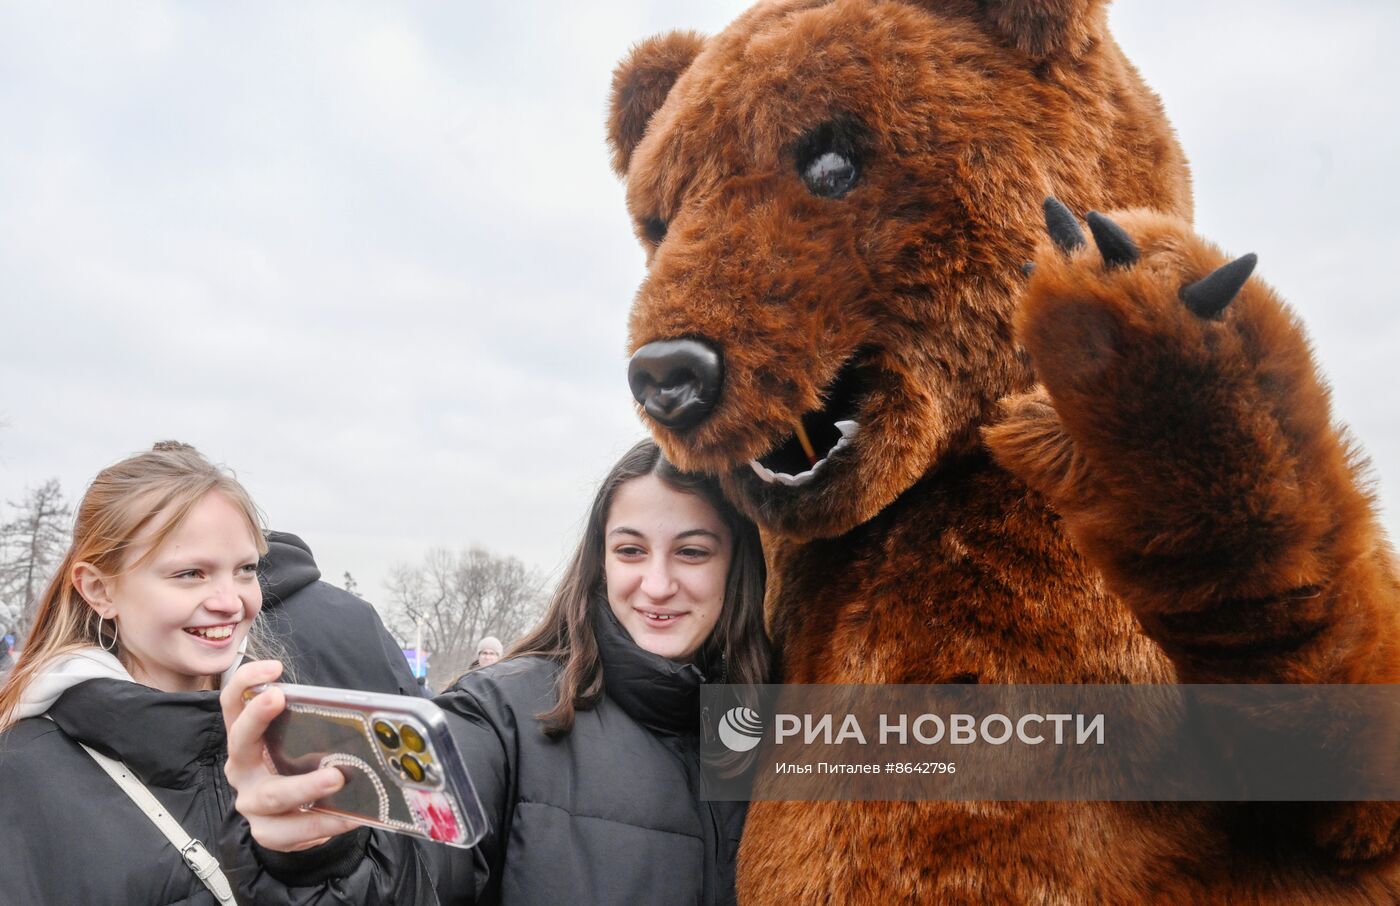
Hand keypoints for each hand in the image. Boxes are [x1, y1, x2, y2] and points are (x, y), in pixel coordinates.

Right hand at [220, 660, 359, 850]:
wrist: (290, 821)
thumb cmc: (297, 768)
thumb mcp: (299, 741)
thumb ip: (312, 724)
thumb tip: (360, 708)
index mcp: (246, 738)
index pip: (233, 702)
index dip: (247, 681)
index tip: (273, 668)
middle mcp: (240, 767)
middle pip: (240, 740)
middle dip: (257, 717)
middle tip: (279, 698)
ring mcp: (251, 801)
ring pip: (272, 795)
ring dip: (306, 786)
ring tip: (337, 778)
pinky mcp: (267, 831)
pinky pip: (294, 831)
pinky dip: (326, 823)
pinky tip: (351, 816)